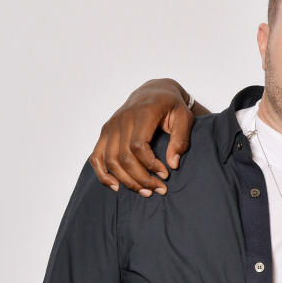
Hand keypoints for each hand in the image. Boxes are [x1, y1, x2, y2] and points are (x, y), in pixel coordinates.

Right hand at [89, 79, 194, 195]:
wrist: (155, 91)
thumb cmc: (172, 106)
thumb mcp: (184, 117)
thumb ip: (181, 139)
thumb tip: (173, 164)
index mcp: (143, 112)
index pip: (138, 146)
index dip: (150, 164)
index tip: (165, 174)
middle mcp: (122, 118)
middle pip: (123, 157)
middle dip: (141, 178)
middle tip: (158, 189)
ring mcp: (111, 125)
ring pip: (110, 160)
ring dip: (126, 180)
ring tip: (145, 191)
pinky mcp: (105, 132)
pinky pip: (96, 156)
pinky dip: (103, 174)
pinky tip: (116, 186)